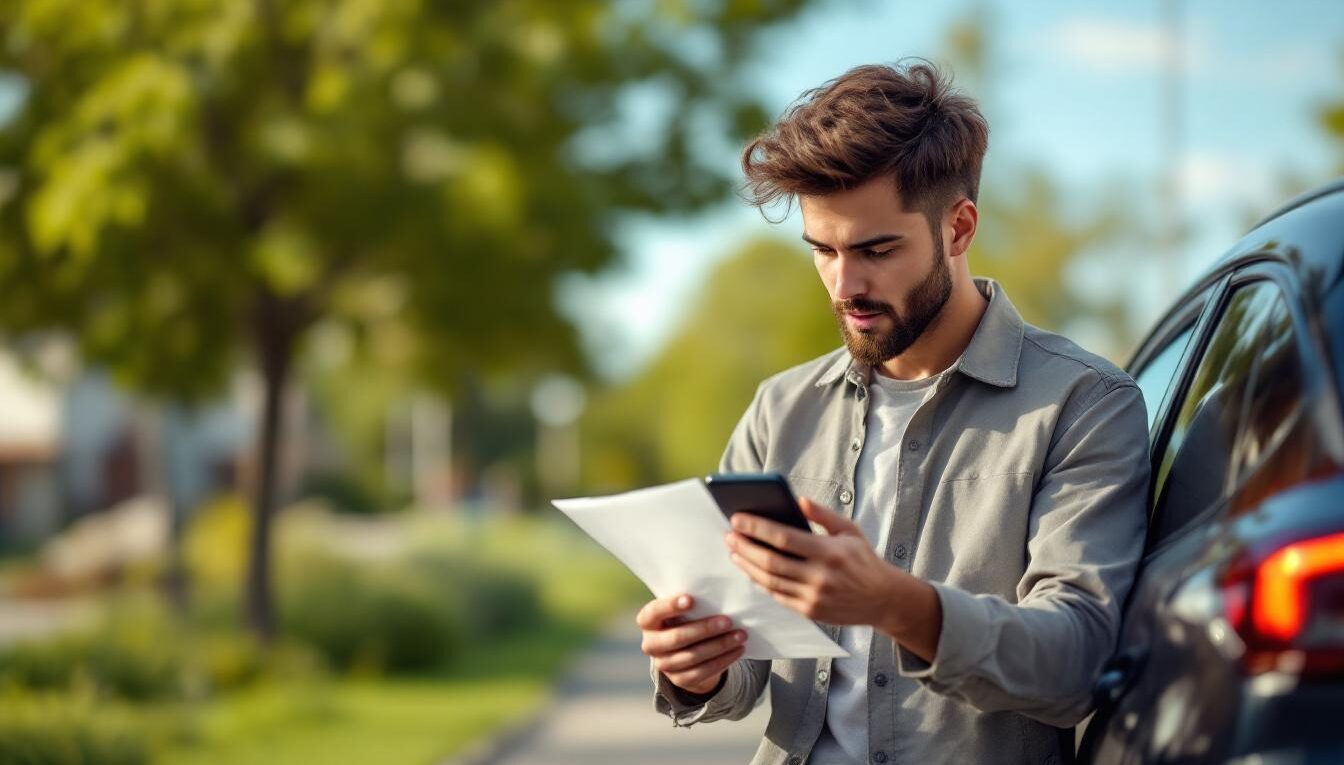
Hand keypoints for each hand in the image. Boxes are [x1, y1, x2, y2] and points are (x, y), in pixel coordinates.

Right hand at [636, 593, 746, 695]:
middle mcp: (651, 645)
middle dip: (705, 629)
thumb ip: (690, 603)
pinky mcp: (679, 680)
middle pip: (677, 638)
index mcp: (648, 622)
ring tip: (740, 635)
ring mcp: (663, 665)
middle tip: (728, 621)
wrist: (686, 649)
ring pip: (693, 656)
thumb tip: (717, 595)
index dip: (670, 606)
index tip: (691, 599)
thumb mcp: (681, 609)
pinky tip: (737, 650)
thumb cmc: (686, 618)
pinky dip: (722, 661)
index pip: (654, 612)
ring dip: (720, 645)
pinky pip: (702, 672)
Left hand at [726, 498, 903, 628]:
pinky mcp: (810, 612)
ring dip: (747, 565)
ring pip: (769, 581)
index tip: (737, 519)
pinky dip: (761, 582)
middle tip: (729, 535)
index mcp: (828, 552)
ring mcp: (813, 597)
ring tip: (735, 551)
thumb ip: (822, 514)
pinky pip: (777, 596)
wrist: (883, 599)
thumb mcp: (849, 530)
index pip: (783, 538)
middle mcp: (819, 576)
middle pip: (770, 561)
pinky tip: (751, 570)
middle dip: (745, 547)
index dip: (756, 528)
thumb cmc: (864, 560)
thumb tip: (797, 500)